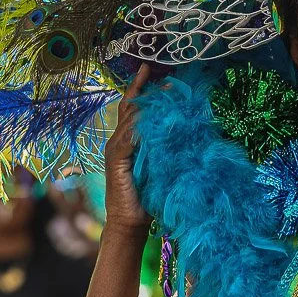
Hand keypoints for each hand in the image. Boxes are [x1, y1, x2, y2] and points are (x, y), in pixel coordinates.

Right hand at [103, 64, 151, 233]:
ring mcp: (114, 150)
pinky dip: (138, 129)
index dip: (140, 90)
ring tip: (163, 92)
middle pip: (129, 108)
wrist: (130, 224)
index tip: (152, 73)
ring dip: (147, 105)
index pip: (132, 110)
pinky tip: (150, 120)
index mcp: (125, 142)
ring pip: (130, 120)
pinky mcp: (116, 161)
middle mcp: (116, 142)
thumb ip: (162, 151)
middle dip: (142, 89)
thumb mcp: (157, 168)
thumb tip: (183, 134)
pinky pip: (128, 139)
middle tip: (159, 74)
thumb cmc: (146, 199)